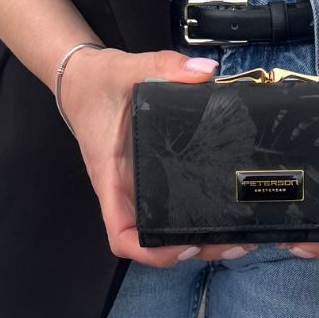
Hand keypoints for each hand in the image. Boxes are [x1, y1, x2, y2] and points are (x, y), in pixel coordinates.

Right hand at [57, 46, 258, 266]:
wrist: (81, 79)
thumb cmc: (94, 84)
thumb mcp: (126, 69)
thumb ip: (163, 67)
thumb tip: (203, 71)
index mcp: (112, 177)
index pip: (121, 234)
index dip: (150, 251)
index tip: (183, 246)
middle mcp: (127, 190)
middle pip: (154, 240)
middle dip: (193, 248)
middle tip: (232, 244)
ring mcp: (141, 186)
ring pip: (167, 227)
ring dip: (201, 238)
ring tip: (237, 238)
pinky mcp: (155, 175)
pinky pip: (175, 205)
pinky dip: (200, 215)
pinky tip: (226, 213)